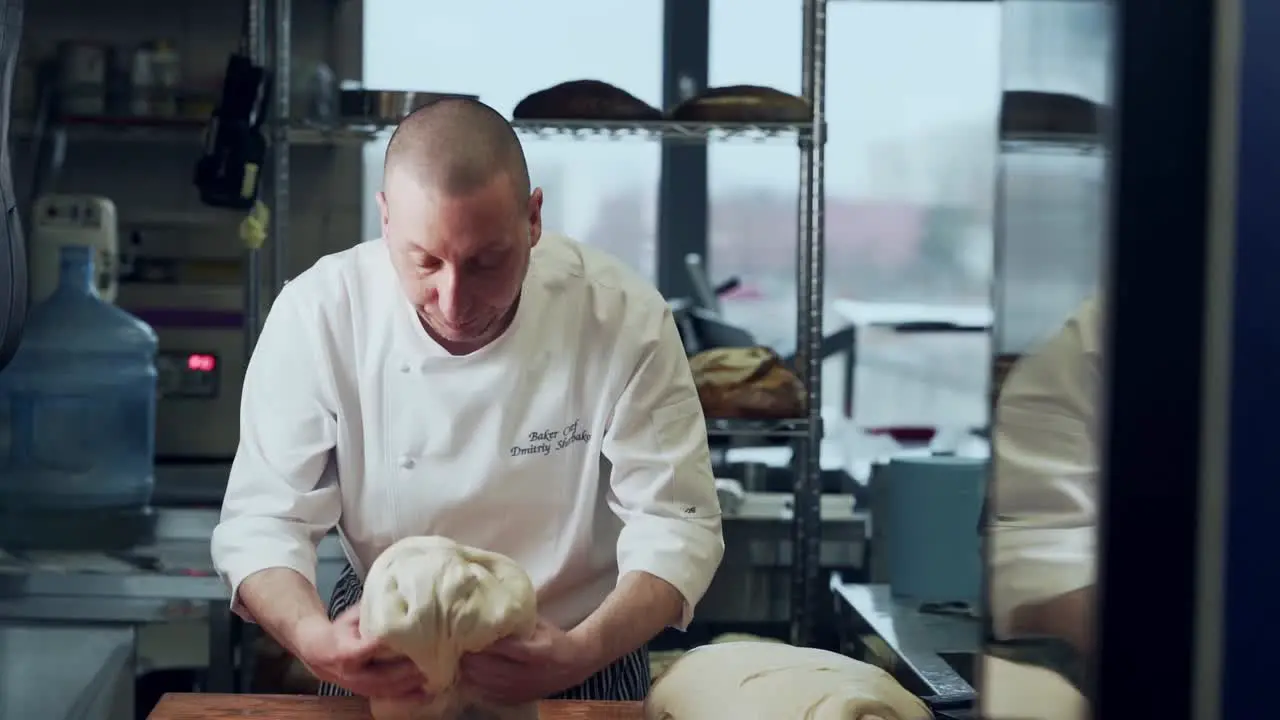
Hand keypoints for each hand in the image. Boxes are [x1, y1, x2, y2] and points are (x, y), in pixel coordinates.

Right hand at [291, 606, 426, 698]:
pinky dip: (407, 697)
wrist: (319, 654)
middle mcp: (351, 673)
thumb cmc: (340, 631)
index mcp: (344, 651)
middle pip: (381, 675)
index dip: (379, 645)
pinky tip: (426, 694)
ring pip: (387, 689)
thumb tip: (396, 595)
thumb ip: (371, 611)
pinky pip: (388, 697)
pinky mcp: (366, 693)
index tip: (399, 637)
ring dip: (410, 684)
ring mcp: (359, 686)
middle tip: (429, 659)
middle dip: (405, 670)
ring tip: (433, 675)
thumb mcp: (351, 617)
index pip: (362, 650)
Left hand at [460, 618, 596, 703]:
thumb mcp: (539, 624)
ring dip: (471, 673)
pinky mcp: (518, 699)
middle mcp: (530, 673)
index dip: (484, 642)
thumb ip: (517, 620)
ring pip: (488, 684)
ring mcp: (523, 689)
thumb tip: (488, 607)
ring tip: (459, 660)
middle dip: (472, 659)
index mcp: (538, 650)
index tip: (468, 632)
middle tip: (457, 647)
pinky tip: (469, 676)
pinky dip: (477, 686)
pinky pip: (491, 696)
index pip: (505, 648)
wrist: (573, 664)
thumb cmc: (552, 638)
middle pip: (492, 669)